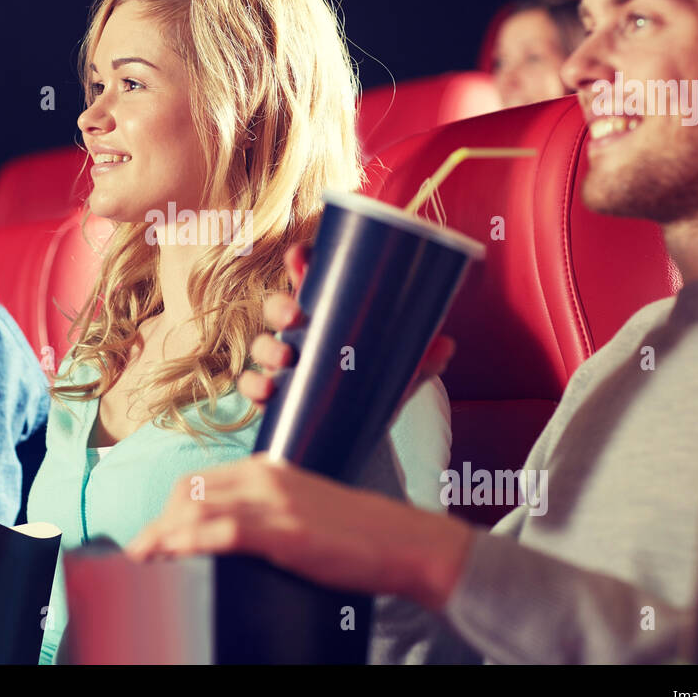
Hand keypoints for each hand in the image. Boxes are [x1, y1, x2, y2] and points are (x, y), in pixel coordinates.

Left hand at [125, 454, 473, 609]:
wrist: (404, 542)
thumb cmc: (358, 535)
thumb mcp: (305, 511)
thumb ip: (269, 516)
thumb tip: (232, 540)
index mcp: (268, 469)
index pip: (200, 482)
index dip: (169, 511)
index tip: (153, 538)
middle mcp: (265, 478)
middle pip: (188, 492)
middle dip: (158, 524)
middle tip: (144, 558)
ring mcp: (274, 503)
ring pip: (195, 509)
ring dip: (160, 536)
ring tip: (142, 564)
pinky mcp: (285, 532)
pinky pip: (220, 533)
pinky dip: (185, 544)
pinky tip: (169, 559)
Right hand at [238, 244, 455, 407]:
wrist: (358, 439)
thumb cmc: (375, 390)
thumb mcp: (400, 374)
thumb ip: (421, 361)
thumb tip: (446, 345)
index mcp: (329, 315)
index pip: (309, 279)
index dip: (299, 262)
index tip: (299, 257)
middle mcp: (300, 334)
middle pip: (279, 307)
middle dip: (280, 305)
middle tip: (295, 314)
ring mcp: (282, 363)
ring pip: (262, 343)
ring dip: (268, 346)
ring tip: (287, 358)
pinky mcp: (272, 393)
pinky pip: (251, 383)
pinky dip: (254, 385)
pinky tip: (267, 391)